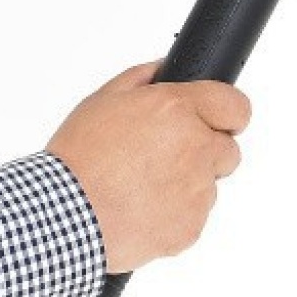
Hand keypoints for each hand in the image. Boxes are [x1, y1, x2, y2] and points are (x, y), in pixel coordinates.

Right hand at [47, 62, 250, 273]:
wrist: (59, 217)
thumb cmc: (77, 159)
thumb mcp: (103, 99)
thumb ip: (144, 78)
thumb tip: (166, 69)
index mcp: (178, 109)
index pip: (236, 106)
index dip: (226, 113)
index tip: (218, 120)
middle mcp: (195, 147)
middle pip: (227, 149)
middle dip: (204, 151)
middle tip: (166, 158)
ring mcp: (196, 191)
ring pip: (210, 185)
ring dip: (188, 185)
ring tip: (144, 186)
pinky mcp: (190, 227)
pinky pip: (195, 217)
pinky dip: (176, 216)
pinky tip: (143, 209)